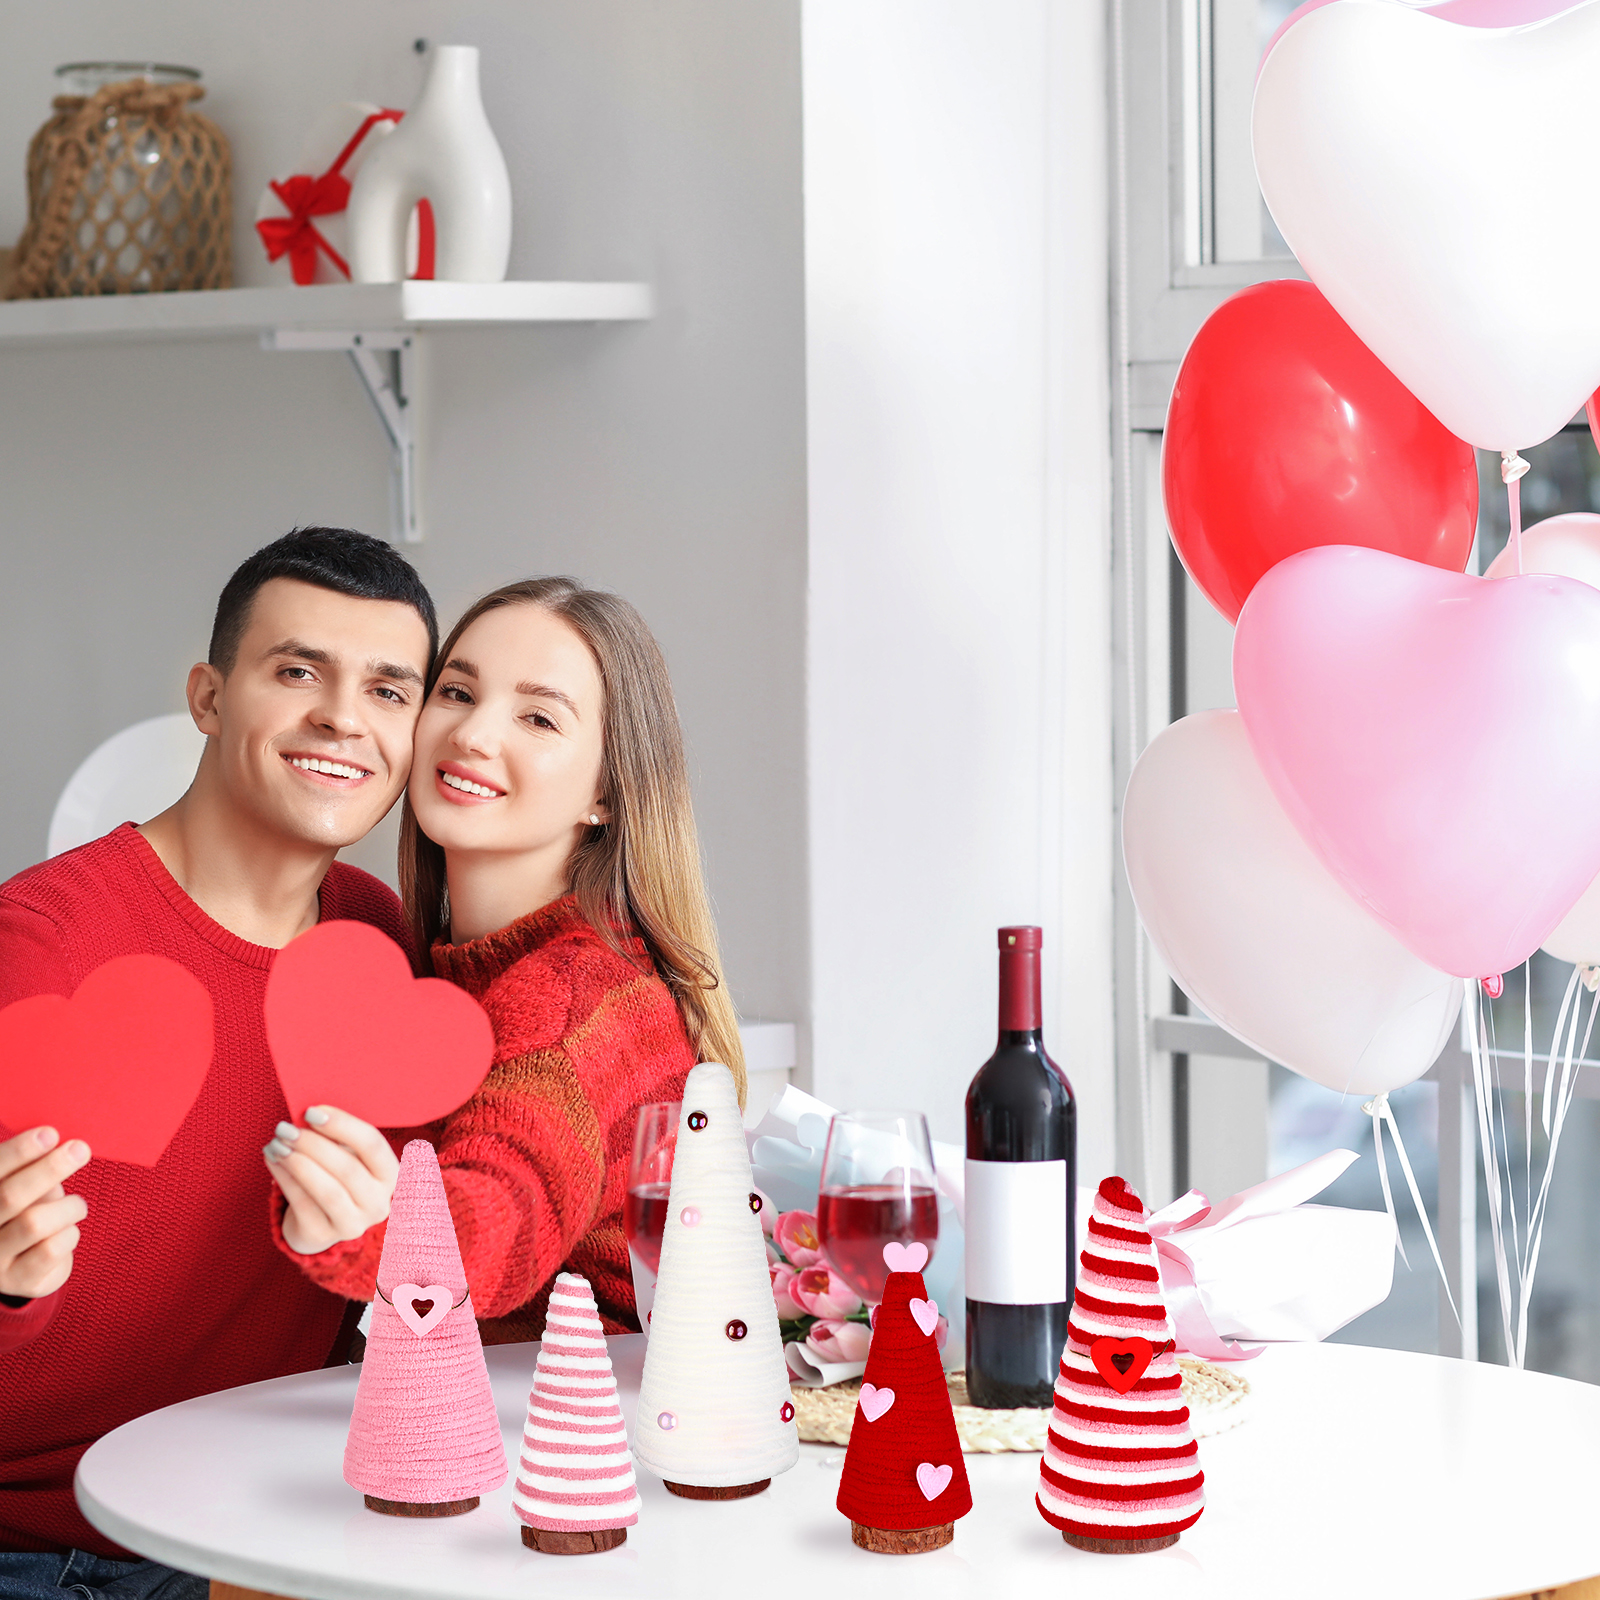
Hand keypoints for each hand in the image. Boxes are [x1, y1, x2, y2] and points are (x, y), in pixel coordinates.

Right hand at [0, 1126, 89, 1299]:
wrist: (31, 1265)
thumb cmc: (30, 1211)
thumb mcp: (26, 1186)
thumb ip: (30, 1168)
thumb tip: (54, 1140)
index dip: (19, 1151)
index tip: (50, 1133)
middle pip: (9, 1196)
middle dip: (48, 1169)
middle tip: (80, 1149)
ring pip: (33, 1223)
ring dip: (67, 1206)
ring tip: (77, 1205)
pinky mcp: (18, 1281)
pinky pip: (52, 1249)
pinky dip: (70, 1233)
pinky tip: (68, 1231)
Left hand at [264, 1107, 398, 1255]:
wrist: (321, 1220)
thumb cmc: (336, 1175)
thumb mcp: (348, 1156)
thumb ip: (337, 1138)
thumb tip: (308, 1117)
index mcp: (391, 1175)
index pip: (372, 1145)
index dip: (343, 1126)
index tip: (312, 1112)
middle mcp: (378, 1203)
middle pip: (347, 1169)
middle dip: (313, 1144)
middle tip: (286, 1128)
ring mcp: (353, 1224)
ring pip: (326, 1190)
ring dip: (298, 1162)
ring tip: (277, 1143)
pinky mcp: (323, 1236)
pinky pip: (302, 1204)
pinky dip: (284, 1178)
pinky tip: (273, 1159)